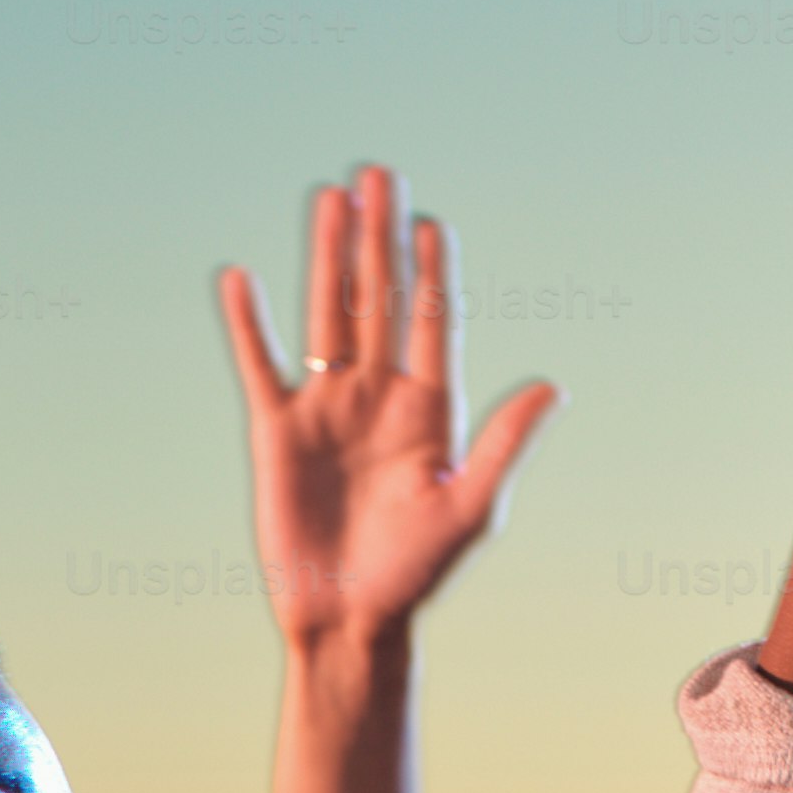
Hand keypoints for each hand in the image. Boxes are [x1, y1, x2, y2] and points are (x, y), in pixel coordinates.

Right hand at [218, 166, 560, 659]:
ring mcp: (327, 408)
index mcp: (428, 408)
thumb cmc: (416, 573)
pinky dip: (248, 324)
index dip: (429, 271)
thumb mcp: (470, 507)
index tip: (431, 221)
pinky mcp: (277, 431)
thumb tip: (552, 386)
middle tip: (379, 174)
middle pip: (377, 299)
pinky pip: (260, 364)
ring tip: (330, 200)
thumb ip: (503, 443)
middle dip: (379, 238)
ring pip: (326, 314)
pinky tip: (240, 279)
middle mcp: (377, 395)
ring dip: (327, 257)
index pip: (429, 321)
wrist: (348, 618)